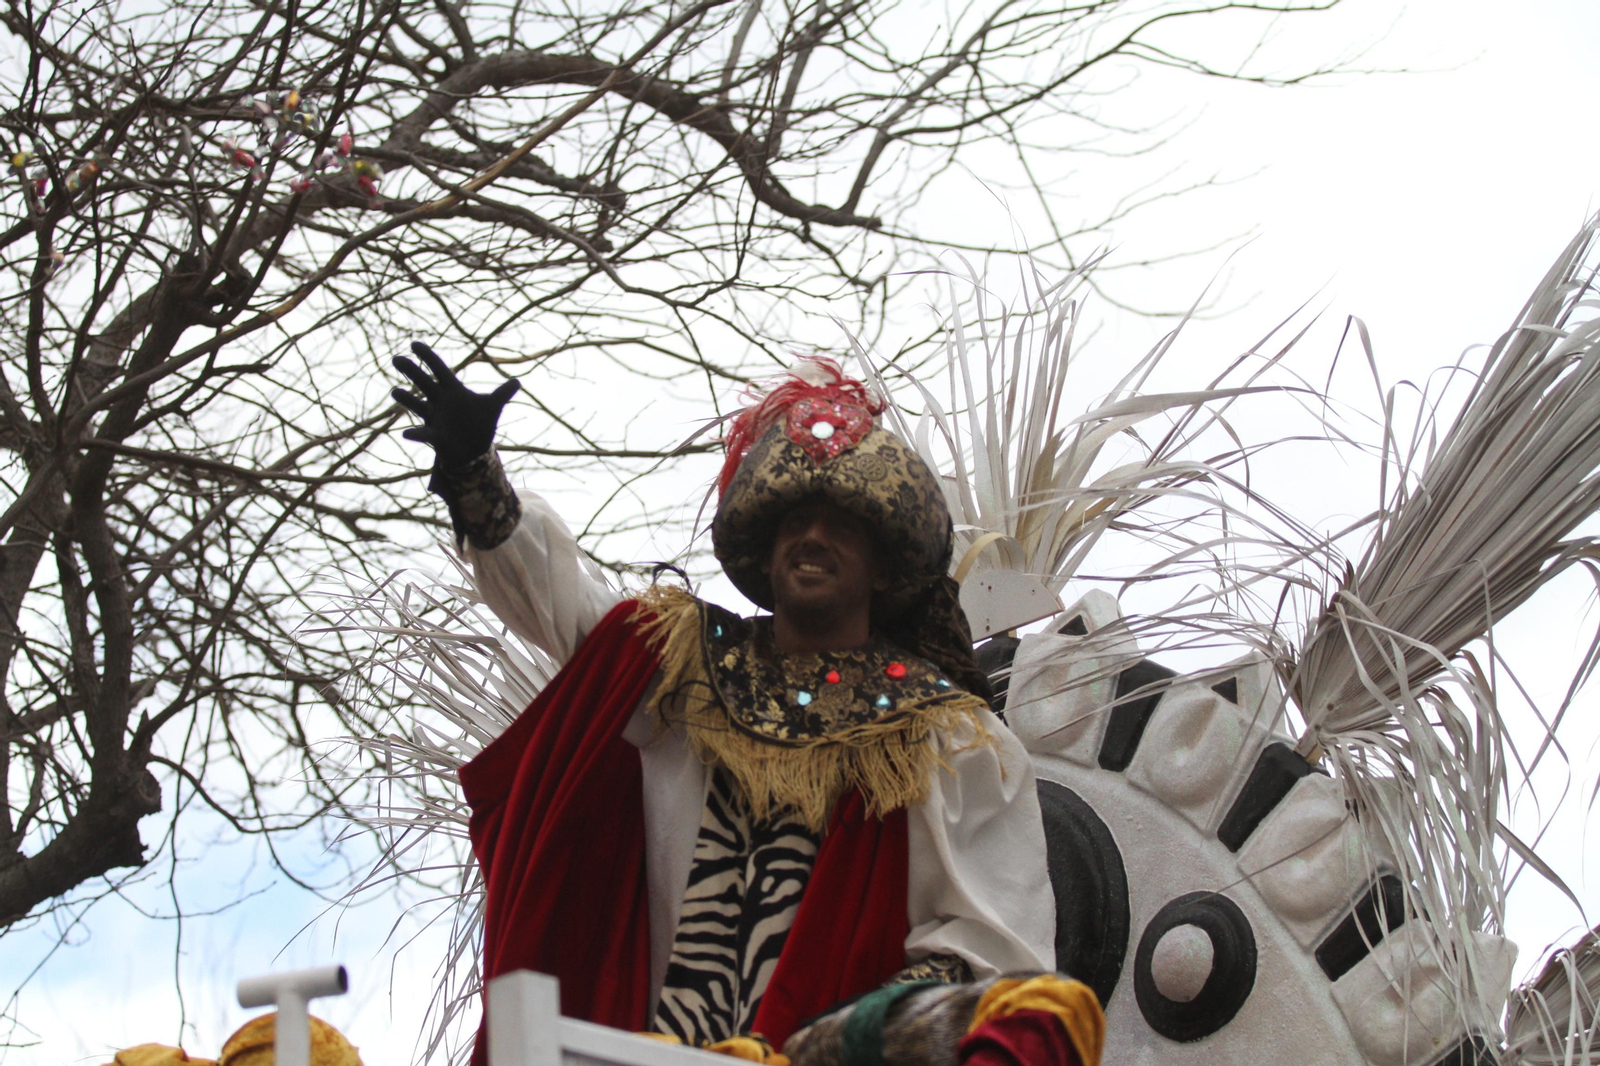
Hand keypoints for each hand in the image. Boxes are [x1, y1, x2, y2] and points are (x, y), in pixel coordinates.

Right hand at [392, 341, 520, 468]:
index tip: (414, 343)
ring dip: (407, 399)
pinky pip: (423, 433)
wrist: (474, 449)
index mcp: (452, 390)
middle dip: (411, 371)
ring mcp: (435, 418)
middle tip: (396, 359)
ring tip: (395, 392)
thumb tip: (517, 382)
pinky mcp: (435, 436)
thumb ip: (503, 393)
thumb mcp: (493, 406)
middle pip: (424, 382)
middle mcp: (440, 401)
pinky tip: (407, 433)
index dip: (428, 357)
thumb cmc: (480, 423)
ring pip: (417, 405)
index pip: (439, 368)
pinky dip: (415, 433)